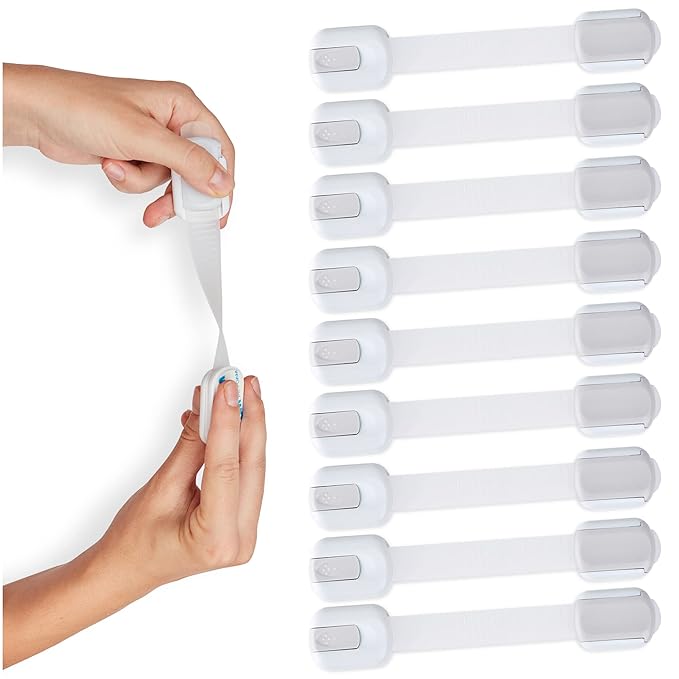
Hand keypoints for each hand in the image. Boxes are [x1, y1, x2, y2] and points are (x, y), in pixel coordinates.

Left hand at [3, 63, 233, 226]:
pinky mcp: (137, 154)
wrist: (37, 113)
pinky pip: (147, 182)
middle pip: (196, 170)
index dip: (221, 181)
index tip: (216, 210)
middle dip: (176, 192)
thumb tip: (222, 183)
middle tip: (166, 211)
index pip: (219, 148)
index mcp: (182, 106)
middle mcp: (172, 121)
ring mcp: (154, 139)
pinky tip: (110, 166)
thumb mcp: (143, 137)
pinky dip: (129, 181)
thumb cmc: (82, 107)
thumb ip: (188, 161)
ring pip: (168, 181)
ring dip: (142, 184)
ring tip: (119, 171)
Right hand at [3, 377, 264, 665]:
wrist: (126, 569)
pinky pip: (247, 473)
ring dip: (246, 427)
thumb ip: (190, 446)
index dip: (228, 422)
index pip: (228, 468)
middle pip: (251, 465)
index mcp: (217, 540)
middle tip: (241, 384)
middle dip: (248, 418)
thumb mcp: (160, 490)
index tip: (226, 389)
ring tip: (240, 394)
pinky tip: (235, 419)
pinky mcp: (243, 518)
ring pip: (253, 466)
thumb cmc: (134, 544)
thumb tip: (208, 408)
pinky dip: (239, 443)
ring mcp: (246, 531)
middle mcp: (240, 540)